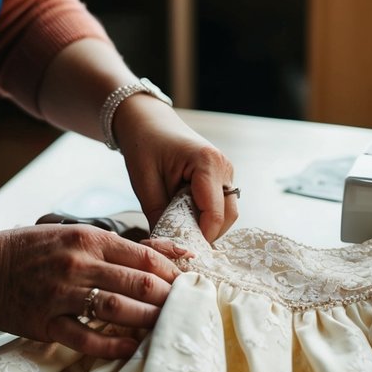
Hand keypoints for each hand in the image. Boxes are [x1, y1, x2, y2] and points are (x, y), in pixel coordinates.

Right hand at [0, 223, 187, 358]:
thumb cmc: (33, 250)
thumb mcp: (75, 235)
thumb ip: (121, 246)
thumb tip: (173, 251)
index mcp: (87, 238)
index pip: (144, 256)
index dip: (172, 271)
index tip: (189, 283)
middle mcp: (77, 264)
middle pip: (137, 283)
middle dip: (168, 297)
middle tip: (186, 308)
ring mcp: (61, 295)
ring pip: (117, 309)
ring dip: (148, 320)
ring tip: (166, 327)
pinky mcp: (46, 323)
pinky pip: (86, 338)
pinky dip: (113, 345)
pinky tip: (132, 348)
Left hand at [113, 97, 237, 241]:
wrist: (147, 121)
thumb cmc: (143, 145)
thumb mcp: (144, 183)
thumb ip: (159, 216)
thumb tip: (167, 248)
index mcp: (207, 163)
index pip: (214, 215)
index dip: (199, 237)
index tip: (178, 249)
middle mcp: (224, 166)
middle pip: (228, 216)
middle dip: (206, 234)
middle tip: (179, 241)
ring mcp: (226, 170)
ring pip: (228, 212)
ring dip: (208, 225)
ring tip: (180, 225)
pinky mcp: (222, 175)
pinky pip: (222, 204)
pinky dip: (207, 215)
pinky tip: (186, 214)